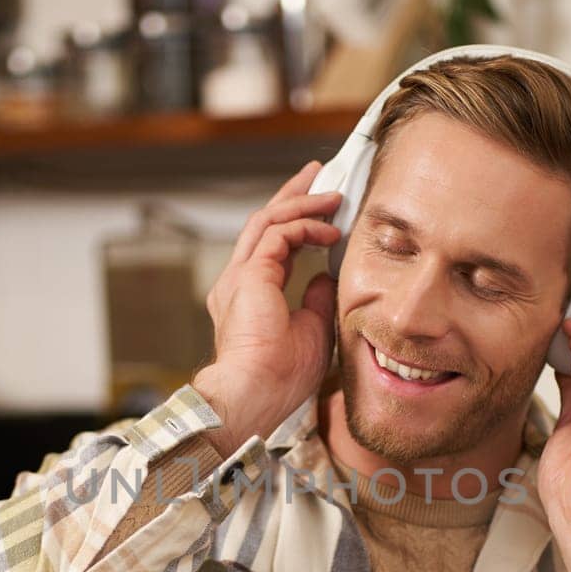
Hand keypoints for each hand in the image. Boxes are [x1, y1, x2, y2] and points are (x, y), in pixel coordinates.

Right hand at [191, 161, 342, 456]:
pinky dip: (305, 227)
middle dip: (293, 196)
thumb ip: (315, 299)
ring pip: (268, 220)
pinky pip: (277, 234)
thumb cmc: (281, 377)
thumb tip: (326, 276)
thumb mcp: (312, 330)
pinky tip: (330, 231)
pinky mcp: (249, 276)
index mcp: (248, 296)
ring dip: (302, 203)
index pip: (271, 245)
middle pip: (263, 222)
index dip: (296, 222)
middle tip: (319, 176)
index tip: (322, 207)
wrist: (258, 395)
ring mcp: (239, 277)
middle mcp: (237, 281)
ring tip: (332, 195)